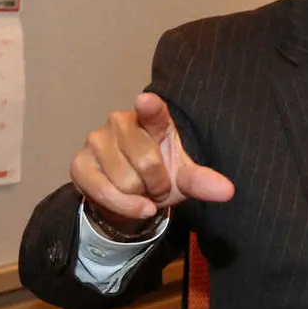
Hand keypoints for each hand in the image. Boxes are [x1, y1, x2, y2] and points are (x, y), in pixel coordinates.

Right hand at [71, 93, 233, 227]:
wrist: (131, 198)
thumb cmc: (161, 177)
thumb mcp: (186, 179)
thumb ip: (204, 181)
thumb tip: (228, 191)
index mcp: (153, 119)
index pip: (153, 111)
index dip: (149, 107)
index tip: (146, 102)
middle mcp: (121, 122)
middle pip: (147, 162)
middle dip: (157, 185)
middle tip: (157, 186)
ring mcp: (96, 140)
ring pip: (126, 181)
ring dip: (140, 197)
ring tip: (141, 191)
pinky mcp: (79, 163)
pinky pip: (104, 191)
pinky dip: (124, 206)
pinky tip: (132, 204)